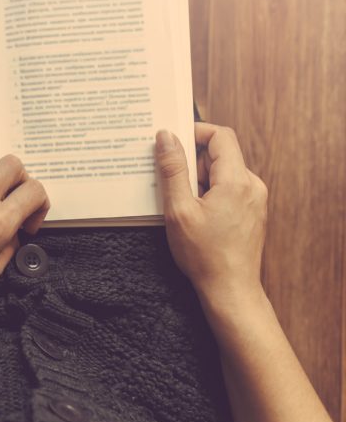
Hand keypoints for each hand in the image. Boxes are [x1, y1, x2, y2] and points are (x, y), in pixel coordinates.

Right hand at [154, 123, 267, 303]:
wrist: (230, 289)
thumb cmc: (204, 255)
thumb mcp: (179, 209)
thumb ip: (173, 169)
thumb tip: (166, 137)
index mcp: (236, 181)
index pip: (221, 136)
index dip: (196, 132)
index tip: (173, 141)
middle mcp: (252, 185)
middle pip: (221, 154)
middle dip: (193, 161)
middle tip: (170, 179)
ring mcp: (255, 199)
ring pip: (223, 172)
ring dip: (199, 179)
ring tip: (181, 203)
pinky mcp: (252, 210)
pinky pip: (229, 188)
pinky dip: (209, 191)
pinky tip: (194, 213)